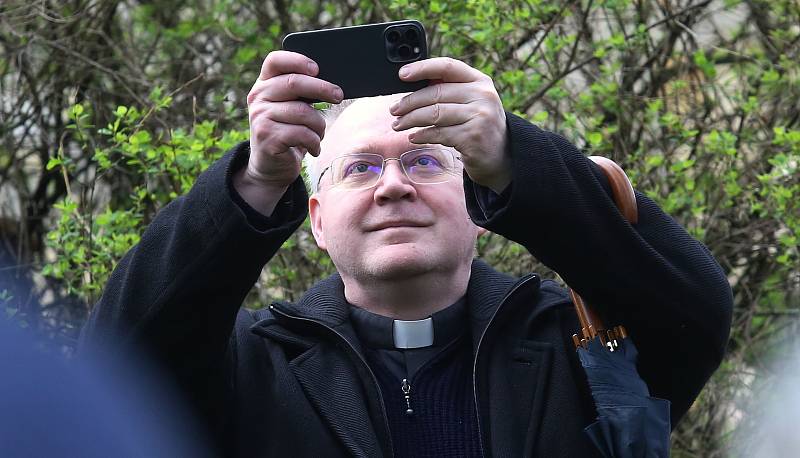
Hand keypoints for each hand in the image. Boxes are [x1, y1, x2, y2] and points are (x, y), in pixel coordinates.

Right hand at [245, 50, 343, 191]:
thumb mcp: (290, 108)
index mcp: (263, 84)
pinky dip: (315, 142)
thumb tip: (332, 85)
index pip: (275, 61)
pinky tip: (314, 148)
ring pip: (303, 112)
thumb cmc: (288, 131)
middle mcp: (257, 97)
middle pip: (294, 83)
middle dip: (322, 88)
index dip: (297, 60)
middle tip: (338, 95)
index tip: (317, 68)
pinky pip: (302, 134)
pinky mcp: (267, 137)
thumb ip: (301, 94)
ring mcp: (260, 117)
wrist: (271, 166)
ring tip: (319, 134)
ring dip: (319, 125)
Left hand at [389, 57, 510, 192]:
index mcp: (480, 81)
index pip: (448, 66)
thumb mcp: (471, 102)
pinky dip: (422, 135)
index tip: (402, 74)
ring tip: (398, 125)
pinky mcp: (473, 137)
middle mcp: (482, 96)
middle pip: (436, 93)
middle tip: (394, 110)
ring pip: (434, 113)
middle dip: (409, 102)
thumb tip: (412, 83)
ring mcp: (480, 116)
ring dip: (411, 120)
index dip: (422, 68)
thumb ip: (449, 89)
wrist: (501, 157)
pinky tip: (414, 137)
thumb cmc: (478, 126)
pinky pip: (439, 133)